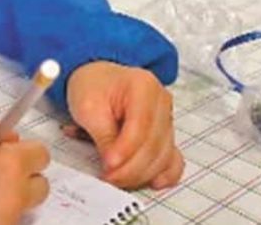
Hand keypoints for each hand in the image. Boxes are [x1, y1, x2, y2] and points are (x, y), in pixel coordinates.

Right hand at [0, 119, 49, 224]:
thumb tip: (9, 138)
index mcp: (8, 165)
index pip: (41, 154)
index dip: (23, 151)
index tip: (9, 152)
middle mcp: (14, 196)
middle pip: (39, 186)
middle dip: (21, 178)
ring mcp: (5, 221)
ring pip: (20, 208)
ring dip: (7, 199)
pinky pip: (2, 222)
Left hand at [66, 62, 182, 189]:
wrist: (96, 78)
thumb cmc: (91, 86)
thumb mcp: (87, 107)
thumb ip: (103, 136)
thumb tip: (114, 166)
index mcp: (143, 86)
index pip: (141, 125)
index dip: (126, 150)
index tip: (109, 165)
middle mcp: (162, 101)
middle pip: (154, 144)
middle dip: (131, 167)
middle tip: (109, 178)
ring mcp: (167, 118)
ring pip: (163, 155)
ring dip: (141, 173)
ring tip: (117, 179)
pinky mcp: (166, 134)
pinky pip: (172, 158)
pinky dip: (164, 173)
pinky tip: (152, 183)